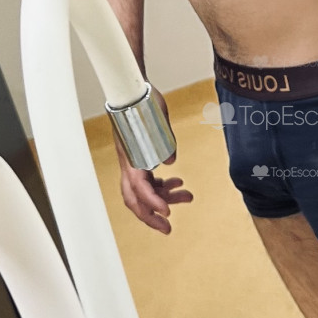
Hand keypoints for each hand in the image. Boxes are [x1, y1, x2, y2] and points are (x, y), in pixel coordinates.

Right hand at [114, 90, 191, 233]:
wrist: (133, 89)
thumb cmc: (144, 101)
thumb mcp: (159, 119)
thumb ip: (166, 141)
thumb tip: (171, 161)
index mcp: (130, 156)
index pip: (138, 187)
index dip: (152, 202)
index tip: (167, 213)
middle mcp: (128, 163)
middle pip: (134, 200)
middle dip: (151, 217)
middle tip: (168, 228)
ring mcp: (133, 162)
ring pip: (145, 192)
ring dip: (164, 198)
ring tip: (188, 197)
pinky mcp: (139, 159)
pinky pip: (149, 181)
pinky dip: (163, 186)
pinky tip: (178, 183)